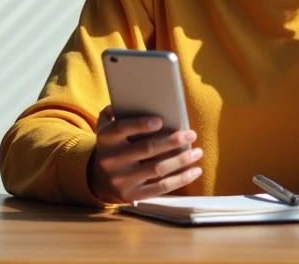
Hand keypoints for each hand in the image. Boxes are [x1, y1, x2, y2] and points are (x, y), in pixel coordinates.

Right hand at [87, 105, 202, 203]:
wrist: (101, 180)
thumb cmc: (114, 147)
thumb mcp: (107, 129)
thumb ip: (114, 115)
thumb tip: (123, 103)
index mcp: (105, 141)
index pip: (121, 129)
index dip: (140, 124)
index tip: (161, 120)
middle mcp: (111, 161)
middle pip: (146, 149)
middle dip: (172, 141)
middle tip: (191, 134)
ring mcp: (122, 180)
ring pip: (157, 168)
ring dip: (181, 159)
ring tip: (197, 152)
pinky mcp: (133, 195)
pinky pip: (161, 187)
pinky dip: (181, 179)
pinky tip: (195, 171)